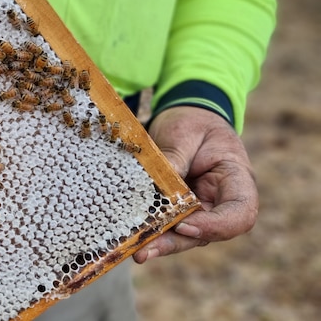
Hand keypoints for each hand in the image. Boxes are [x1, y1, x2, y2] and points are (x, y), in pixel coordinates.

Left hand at [133, 106, 257, 262]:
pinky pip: (166, 225)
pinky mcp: (177, 211)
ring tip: (136, 252)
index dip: (215, 226)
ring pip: (184, 235)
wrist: (187, 119)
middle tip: (145, 251)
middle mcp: (221, 202)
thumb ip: (174, 158)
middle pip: (207, 233)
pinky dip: (150, 233)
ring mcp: (199, 210)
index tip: (184, 225)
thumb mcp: (185, 132)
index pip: (240, 214)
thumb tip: (157, 187)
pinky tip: (130, 239)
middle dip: (176, 243)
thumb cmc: (193, 123)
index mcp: (237, 180)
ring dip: (160, 244)